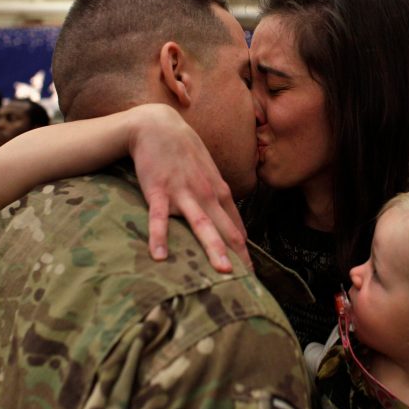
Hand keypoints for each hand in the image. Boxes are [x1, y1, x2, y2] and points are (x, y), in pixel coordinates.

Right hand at [127, 105, 251, 272]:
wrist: (157, 124)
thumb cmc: (184, 150)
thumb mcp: (209, 172)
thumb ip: (221, 198)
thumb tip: (235, 224)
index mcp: (219, 192)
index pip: (237, 228)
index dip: (245, 252)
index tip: (251, 275)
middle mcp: (206, 194)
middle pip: (226, 231)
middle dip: (239, 257)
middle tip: (249, 283)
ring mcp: (182, 193)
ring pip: (201, 225)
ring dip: (213, 249)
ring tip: (223, 271)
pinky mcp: (158, 191)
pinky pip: (158, 218)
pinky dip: (159, 237)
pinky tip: (160, 257)